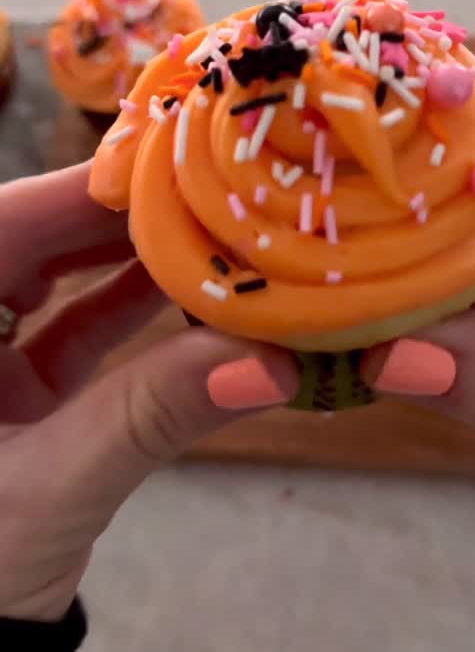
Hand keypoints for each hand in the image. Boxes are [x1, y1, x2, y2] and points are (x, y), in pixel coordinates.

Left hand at [0, 164, 297, 621]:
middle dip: (125, 217)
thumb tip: (270, 363)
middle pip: (36, 236)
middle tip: (215, 193)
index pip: (6, 220)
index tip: (176, 160)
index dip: (89, 186)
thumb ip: (152, 416)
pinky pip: (68, 329)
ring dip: (133, 262)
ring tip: (216, 237)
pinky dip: (126, 314)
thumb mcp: (49, 490)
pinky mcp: (8, 388)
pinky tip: (191, 298)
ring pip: (55, 278)